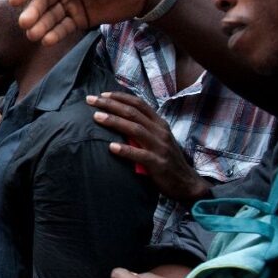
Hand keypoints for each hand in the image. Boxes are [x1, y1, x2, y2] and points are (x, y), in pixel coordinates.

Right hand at [9, 0, 165, 45]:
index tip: (15, 1)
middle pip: (43, 0)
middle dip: (33, 12)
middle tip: (25, 23)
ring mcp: (72, 4)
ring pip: (51, 16)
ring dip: (41, 25)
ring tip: (34, 35)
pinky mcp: (81, 20)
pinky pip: (64, 27)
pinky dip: (55, 34)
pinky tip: (47, 40)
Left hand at [87, 92, 210, 203]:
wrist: (186, 183)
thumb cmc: (166, 159)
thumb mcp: (158, 139)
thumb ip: (143, 128)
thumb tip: (118, 118)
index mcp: (159, 124)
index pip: (138, 104)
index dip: (120, 97)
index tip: (102, 94)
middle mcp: (160, 132)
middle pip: (133, 112)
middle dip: (110, 104)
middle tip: (91, 100)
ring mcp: (159, 147)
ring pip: (135, 129)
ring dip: (114, 121)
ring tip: (96, 117)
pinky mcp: (158, 163)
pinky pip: (140, 155)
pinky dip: (126, 150)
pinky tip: (111, 147)